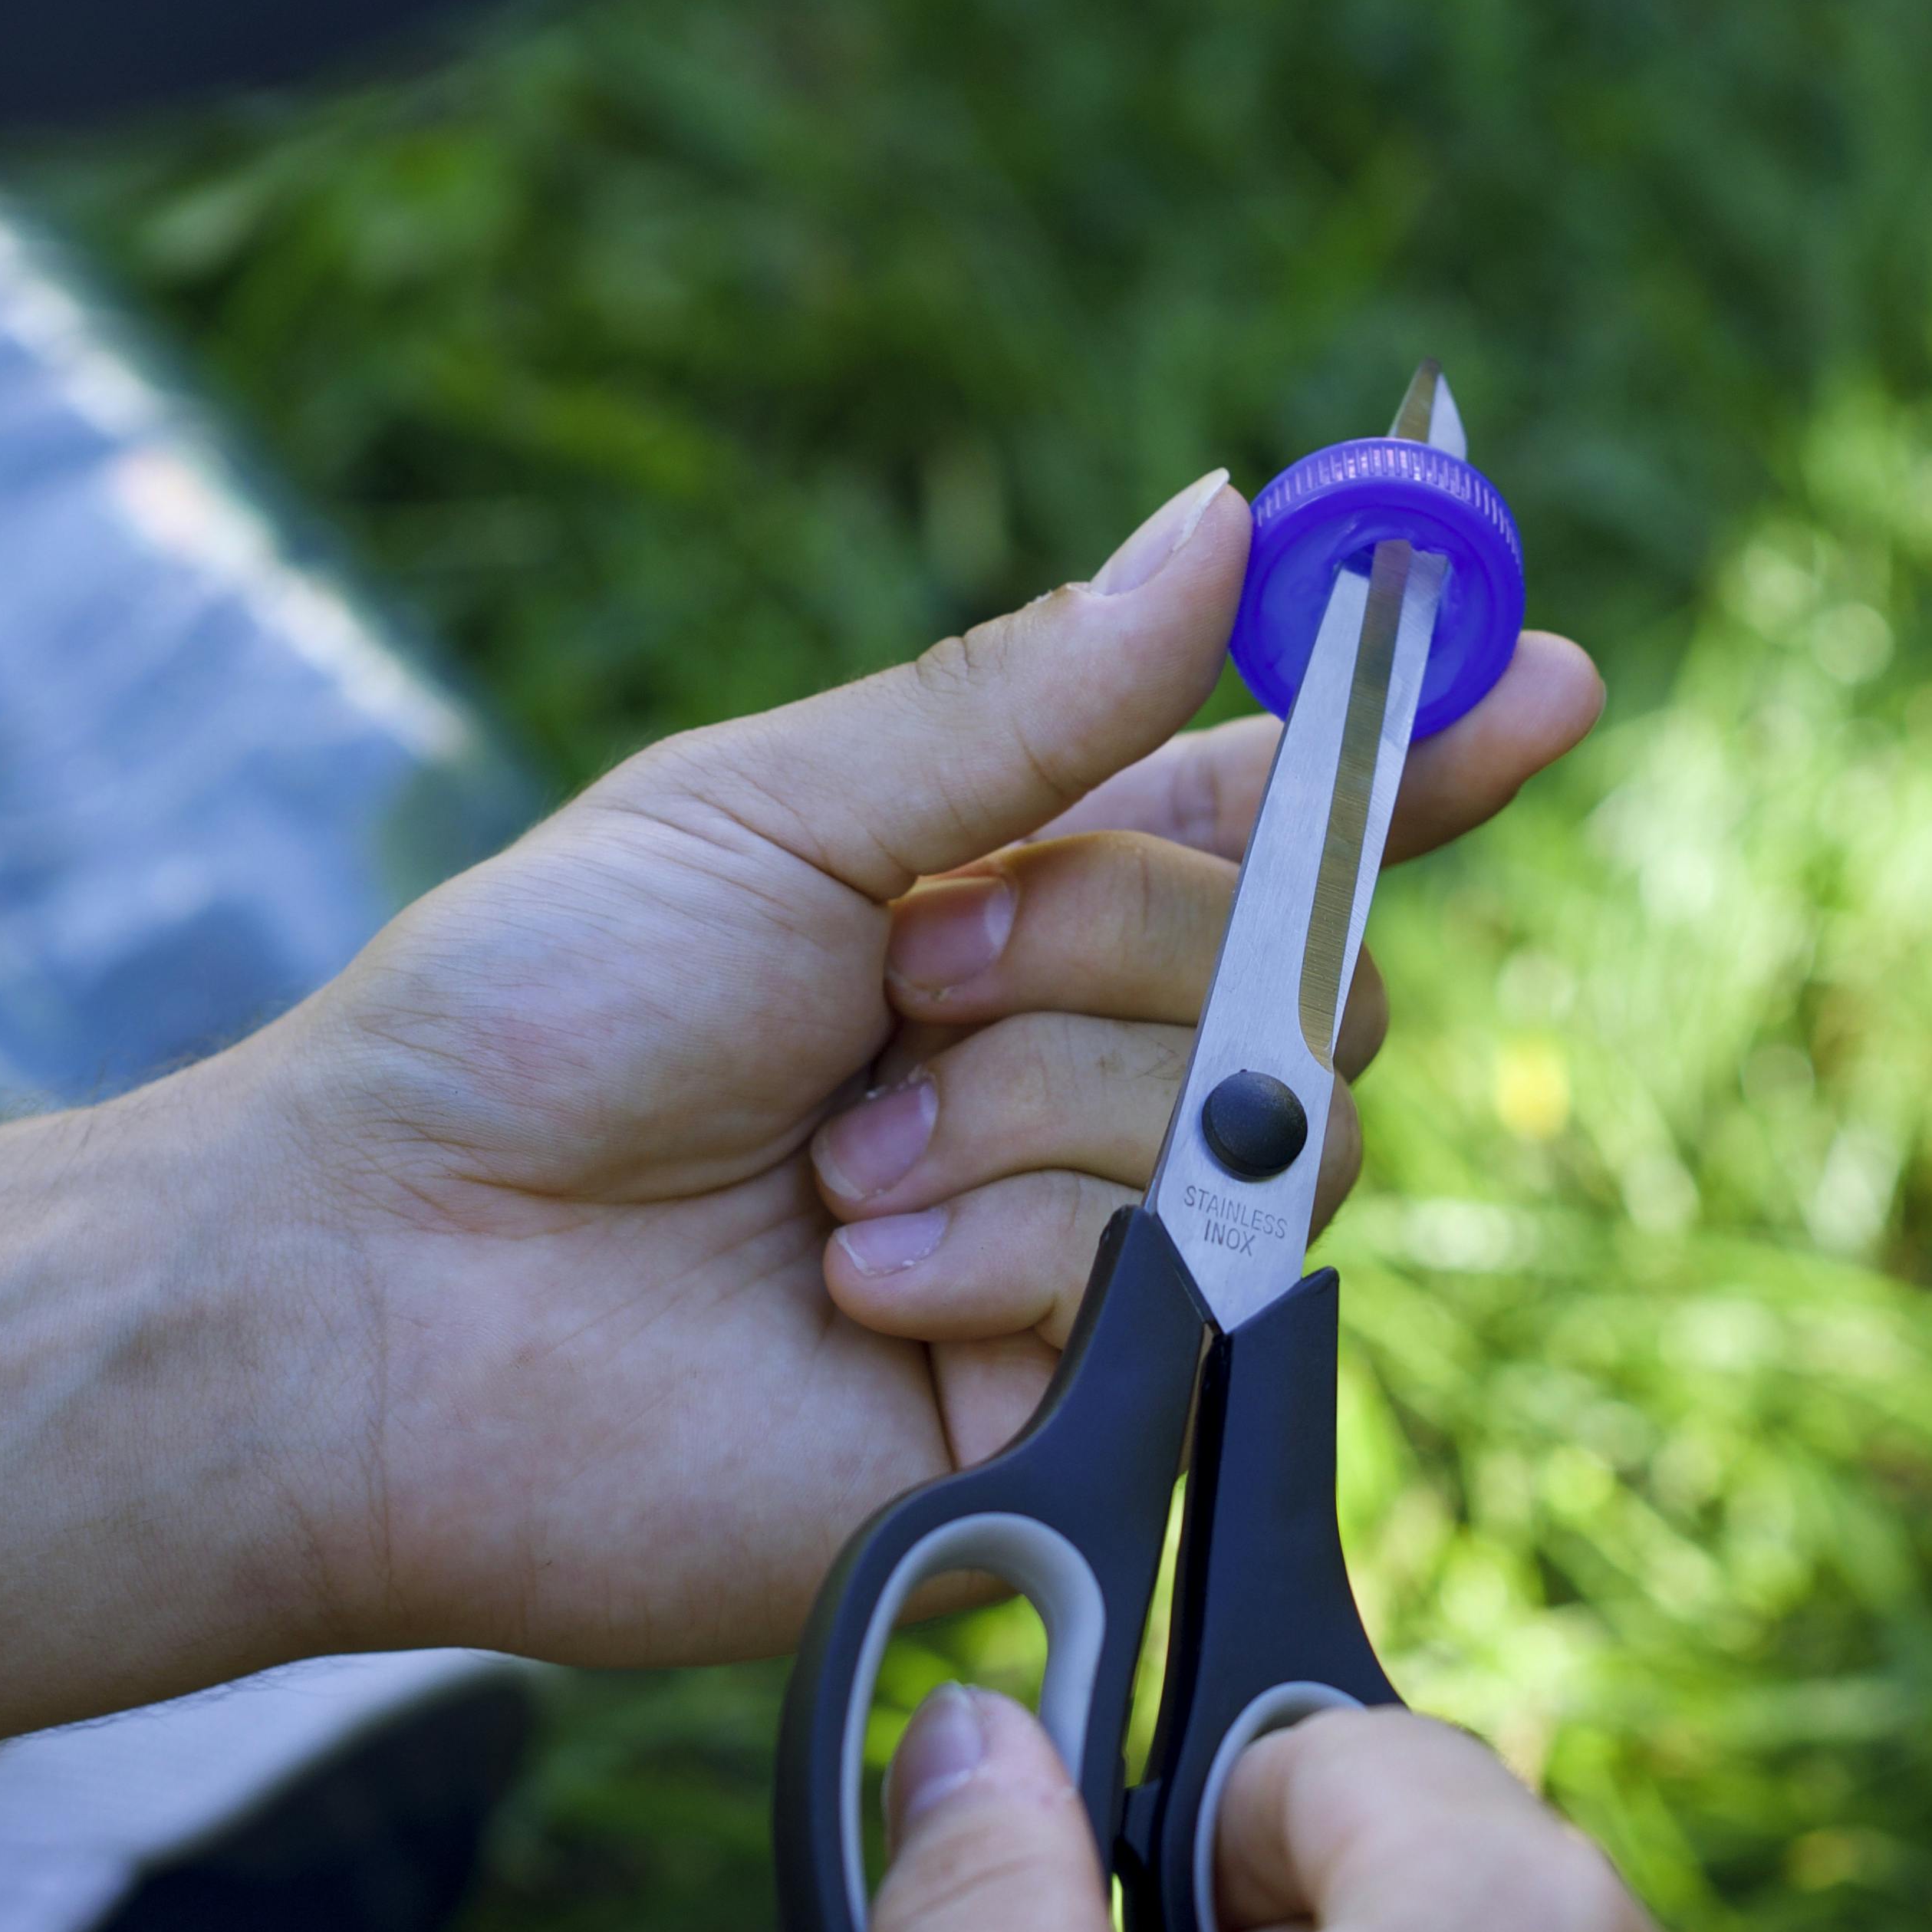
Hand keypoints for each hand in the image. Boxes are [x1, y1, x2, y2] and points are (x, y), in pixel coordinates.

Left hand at [254, 473, 1600, 1663]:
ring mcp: (1092, 1252)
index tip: (1540, 668)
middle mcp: (1086, 1074)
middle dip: (1109, 941)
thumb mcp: (773, 808)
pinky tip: (853, 1284)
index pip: (1286, 823)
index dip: (1425, 752)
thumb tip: (1223, 519)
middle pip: (1305, 971)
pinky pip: (1163, 1287)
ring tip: (832, 1167)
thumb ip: (1026, 702)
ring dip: (1024, 1109)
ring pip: (1249, 1129)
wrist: (390, 1297)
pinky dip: (997, 1254)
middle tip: (909, 974)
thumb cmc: (536, 1025)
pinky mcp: (1075, 1412)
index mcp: (1022, 906)